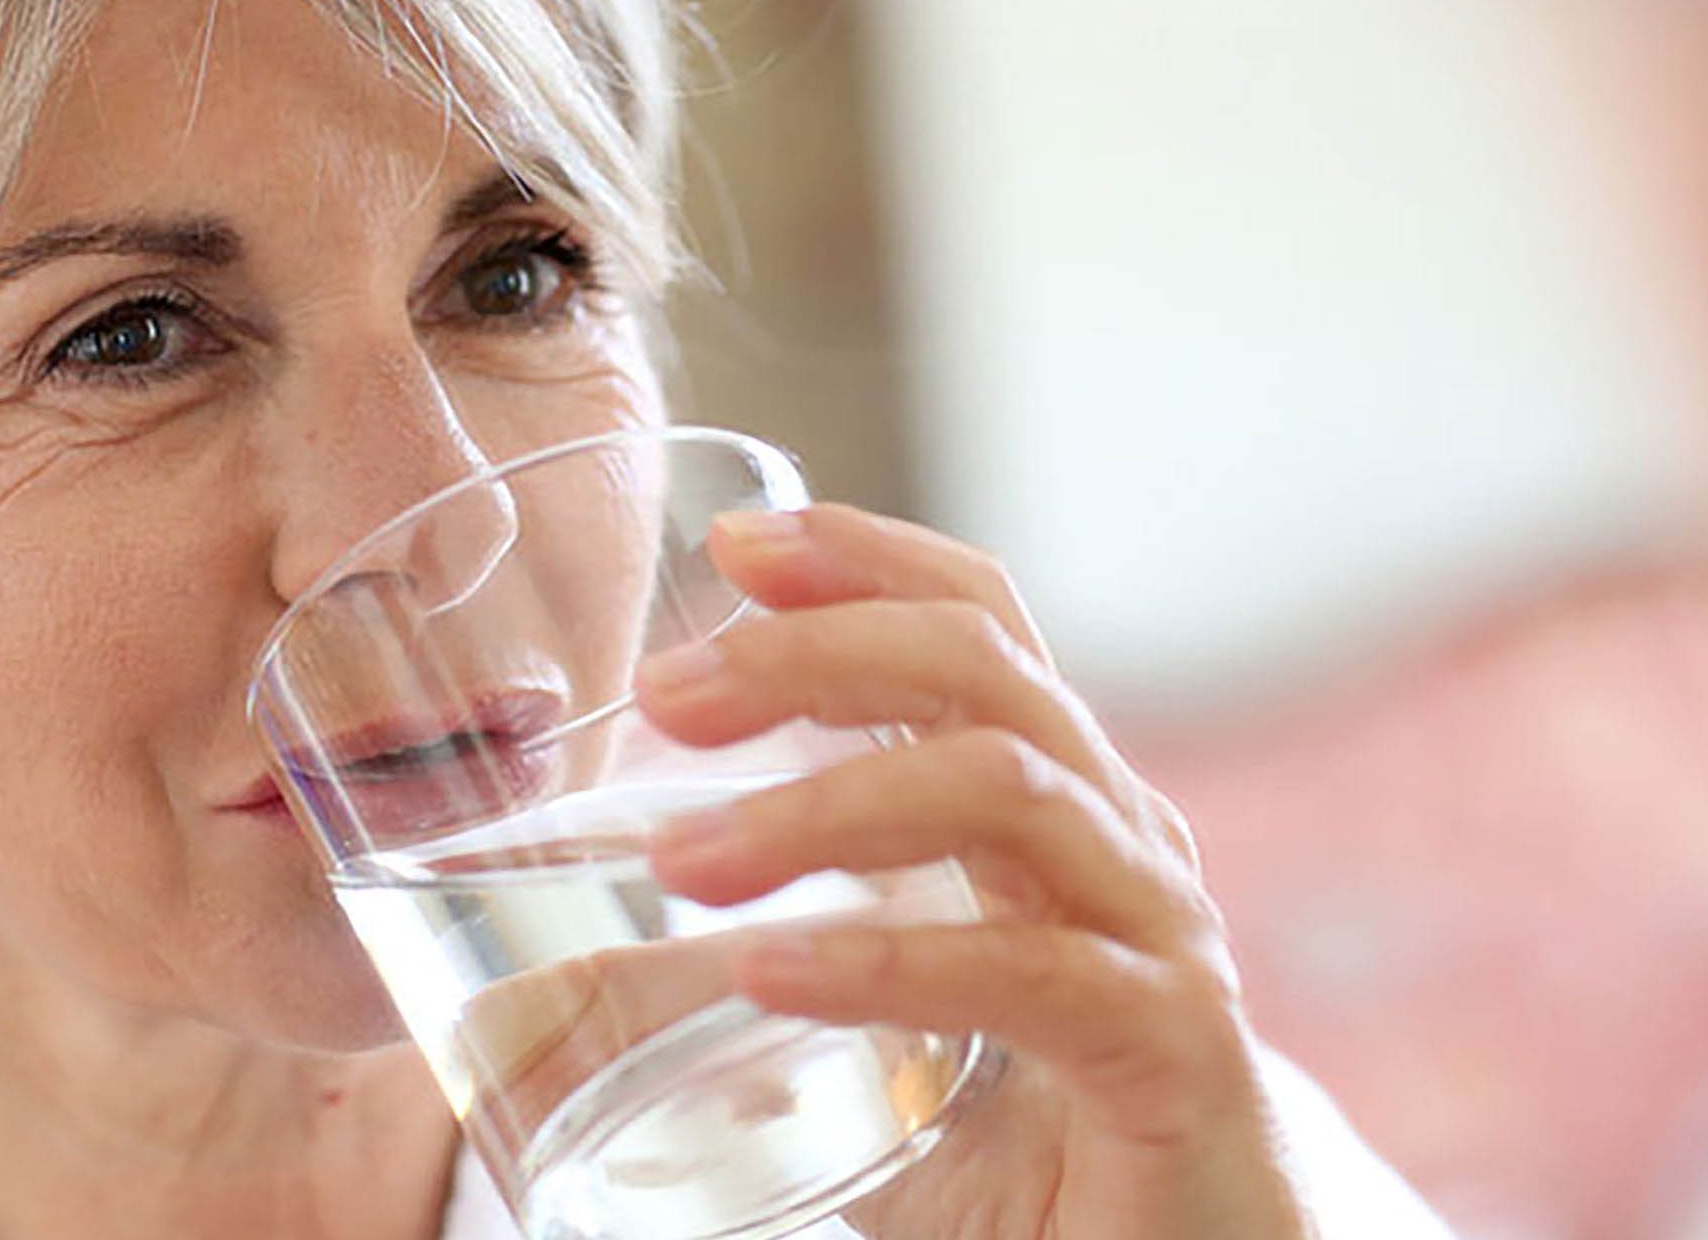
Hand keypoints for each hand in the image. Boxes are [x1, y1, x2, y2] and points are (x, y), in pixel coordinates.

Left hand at [634, 505, 1310, 1239]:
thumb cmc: (1013, 1160)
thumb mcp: (863, 1038)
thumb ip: (741, 978)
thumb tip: (533, 990)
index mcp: (1052, 810)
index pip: (978, 624)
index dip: (866, 560)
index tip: (733, 546)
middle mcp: (1117, 844)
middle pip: (983, 667)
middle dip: (816, 651)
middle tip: (667, 693)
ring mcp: (1157, 938)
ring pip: (1004, 785)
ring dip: (825, 800)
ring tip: (680, 861)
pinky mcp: (1174, 1053)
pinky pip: (1033, 970)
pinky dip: (884, 961)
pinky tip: (765, 972)